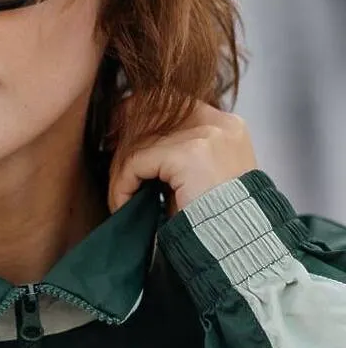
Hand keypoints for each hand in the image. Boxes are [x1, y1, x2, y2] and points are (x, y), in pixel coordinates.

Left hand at [108, 101, 257, 215]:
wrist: (238, 245)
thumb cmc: (216, 220)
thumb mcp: (199, 177)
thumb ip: (176, 152)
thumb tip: (128, 135)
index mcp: (226, 126)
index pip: (173, 102)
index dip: (140, 114)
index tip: (117, 136)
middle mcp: (219, 123)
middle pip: (153, 111)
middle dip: (125, 136)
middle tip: (109, 159)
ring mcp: (206, 135)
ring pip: (140, 139)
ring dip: (121, 170)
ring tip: (120, 197)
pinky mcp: (188, 154)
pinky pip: (137, 162)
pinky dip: (123, 184)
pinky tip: (123, 204)